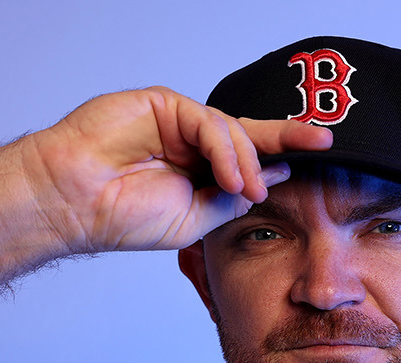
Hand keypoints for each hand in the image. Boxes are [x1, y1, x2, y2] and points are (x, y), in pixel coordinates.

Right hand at [23, 87, 331, 254]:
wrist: (77, 203)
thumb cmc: (122, 216)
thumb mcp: (193, 221)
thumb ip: (229, 198)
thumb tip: (270, 179)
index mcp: (199, 171)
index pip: (249, 159)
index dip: (284, 154)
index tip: (323, 153)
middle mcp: (192, 144)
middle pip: (249, 135)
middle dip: (287, 139)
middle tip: (320, 144)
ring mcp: (178, 122)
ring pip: (231, 131)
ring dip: (246, 161)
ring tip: (246, 188)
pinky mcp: (164, 104)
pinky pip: (207, 122)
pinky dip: (223, 148)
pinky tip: (227, 174)